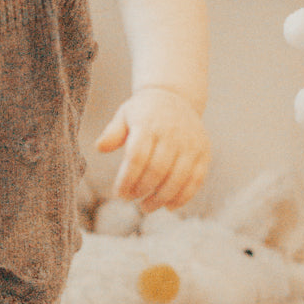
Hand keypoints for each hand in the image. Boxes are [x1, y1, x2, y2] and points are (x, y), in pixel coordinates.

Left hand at [95, 87, 209, 210]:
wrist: (175, 96)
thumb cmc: (143, 112)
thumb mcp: (124, 115)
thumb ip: (112, 132)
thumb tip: (100, 148)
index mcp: (149, 124)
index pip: (137, 157)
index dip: (127, 179)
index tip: (118, 194)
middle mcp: (172, 133)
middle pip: (157, 170)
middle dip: (141, 190)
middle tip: (130, 200)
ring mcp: (191, 143)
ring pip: (177, 178)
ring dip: (160, 198)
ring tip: (146, 207)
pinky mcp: (204, 152)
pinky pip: (196, 179)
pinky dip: (183, 197)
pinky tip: (169, 207)